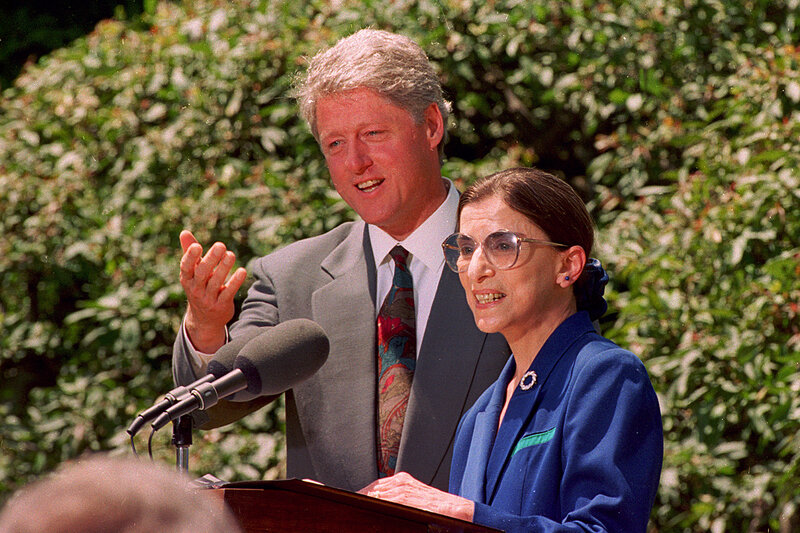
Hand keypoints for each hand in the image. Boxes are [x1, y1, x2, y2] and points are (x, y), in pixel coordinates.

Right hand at [179, 230, 246, 352]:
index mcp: (187, 279)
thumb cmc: (199, 287)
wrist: (204, 319)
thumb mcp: (193, 273)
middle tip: (221, 245)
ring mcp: (208, 299)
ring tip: (231, 255)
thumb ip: (190, 252)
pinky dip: (235, 282)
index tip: (197, 245)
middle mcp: (195, 289)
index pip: (186, 267)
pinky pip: (228, 293)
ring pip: (216, 282)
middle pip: (202, 273)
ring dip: (224, 268)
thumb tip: (184, 232)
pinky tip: (242, 271)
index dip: (190, 257)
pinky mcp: (221, 306)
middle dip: (211, 259)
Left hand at [359, 472, 473, 521]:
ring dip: (365, 500)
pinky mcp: (408, 497)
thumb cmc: (436, 508)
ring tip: (354, 507)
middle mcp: (402, 481)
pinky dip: (377, 503)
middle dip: (361, 496)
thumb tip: (380, 504)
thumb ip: (398, 499)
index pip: (376, 485)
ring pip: (378, 493)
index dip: (363, 492)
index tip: (352, 498)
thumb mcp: (415, 499)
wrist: (456, 510)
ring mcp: (405, 489)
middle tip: (349, 503)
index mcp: (402, 480)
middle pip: (373, 488)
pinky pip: (388, 500)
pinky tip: (369, 508)